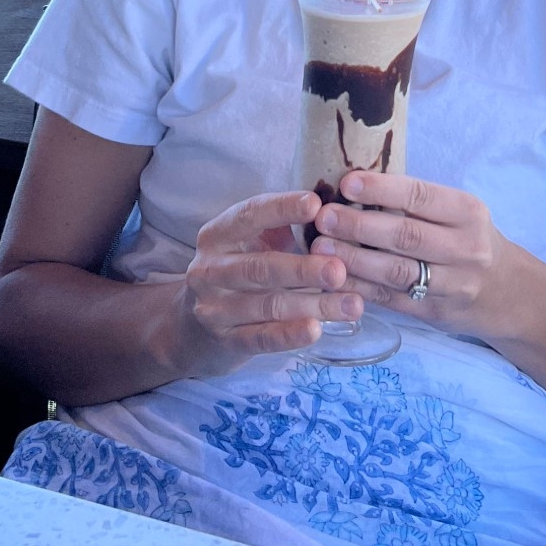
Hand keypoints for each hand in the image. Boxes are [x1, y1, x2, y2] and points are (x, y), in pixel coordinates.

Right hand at [178, 191, 362, 372]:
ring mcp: (215, 308)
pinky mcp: (226, 341)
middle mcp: (211, 270)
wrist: (192, 327)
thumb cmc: (239, 270)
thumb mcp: (251, 242)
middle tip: (340, 270)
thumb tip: (335, 210)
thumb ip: (283, 226)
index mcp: (218, 235)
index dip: (281, 208)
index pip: (249, 215)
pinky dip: (289, 334)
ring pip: (269, 305)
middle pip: (261, 267)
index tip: (316, 204)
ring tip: (352, 304)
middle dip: (303, 269)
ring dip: (313, 305)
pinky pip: (261, 338)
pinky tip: (317, 330)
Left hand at [312, 173, 519, 334]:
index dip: (382, 189)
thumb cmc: (469, 239)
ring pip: (396, 271)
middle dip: (360, 226)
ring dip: (354, 260)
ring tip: (321, 248)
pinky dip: (359, 289)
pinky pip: (391, 299)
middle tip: (324, 217)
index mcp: (468, 213)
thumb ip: (418, 203)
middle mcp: (464, 248)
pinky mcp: (435, 313)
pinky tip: (334, 278)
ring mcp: (452, 285)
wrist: (507, 292)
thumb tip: (354, 185)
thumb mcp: (459, 213)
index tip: (347, 183)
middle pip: (406, 235)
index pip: (421, 196)